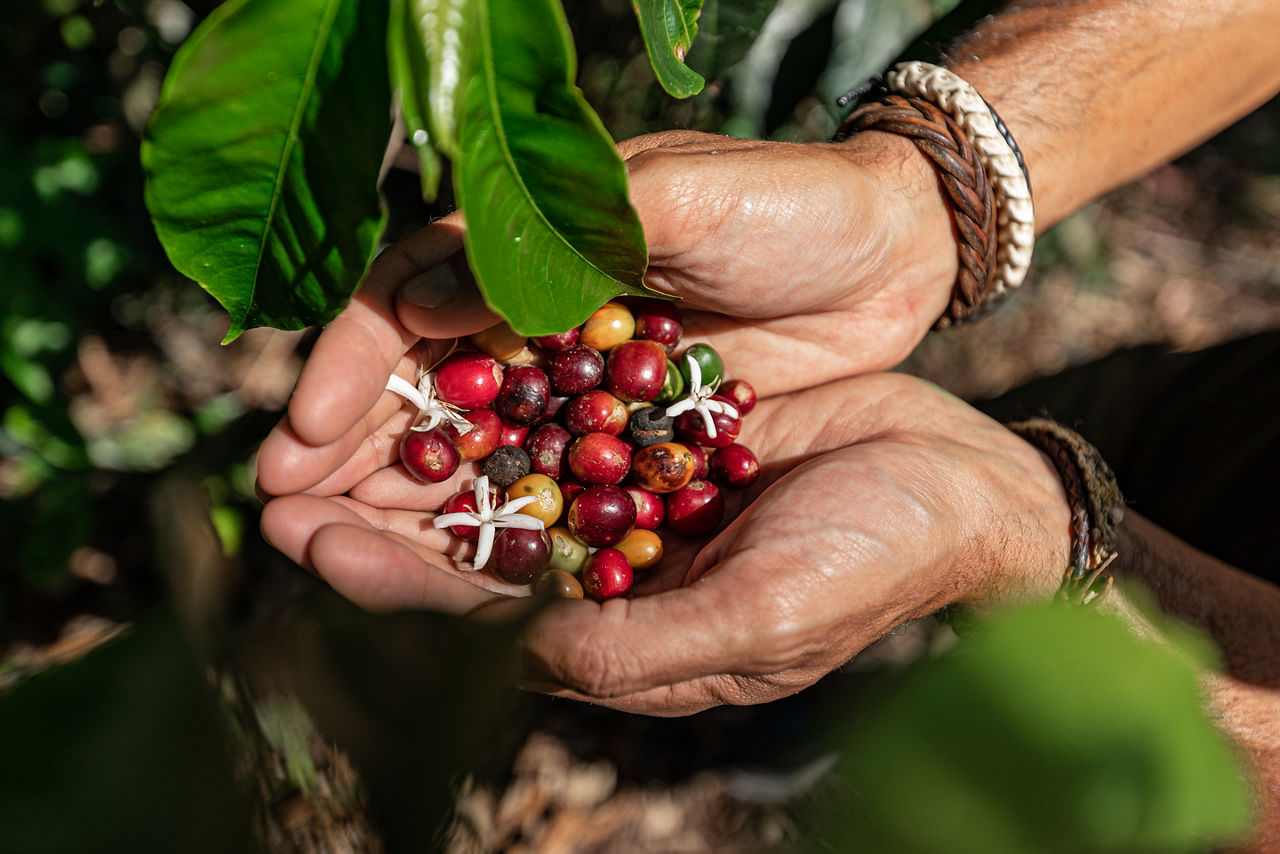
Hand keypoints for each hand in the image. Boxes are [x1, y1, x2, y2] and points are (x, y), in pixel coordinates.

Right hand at [255, 129, 957, 497]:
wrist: (897, 247)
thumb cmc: (789, 203)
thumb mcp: (674, 201)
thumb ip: (550, 244)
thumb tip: (420, 298)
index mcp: (525, 241)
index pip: (406, 302)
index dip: (348, 367)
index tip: (304, 434)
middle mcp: (536, 315)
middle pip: (423, 388)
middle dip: (353, 452)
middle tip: (287, 518)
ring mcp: (581, 381)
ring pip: (474, 446)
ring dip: (407, 500)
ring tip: (338, 555)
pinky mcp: (630, 432)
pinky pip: (547, 481)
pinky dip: (499, 519)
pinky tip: (454, 565)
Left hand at [261, 373, 1070, 713]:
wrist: (963, 484)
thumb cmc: (877, 561)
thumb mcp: (758, 617)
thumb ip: (635, 645)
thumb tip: (517, 651)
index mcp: (627, 630)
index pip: (485, 611)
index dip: (391, 580)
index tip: (303, 540)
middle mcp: (618, 567)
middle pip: (474, 542)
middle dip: (378, 515)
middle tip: (274, 482)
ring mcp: (639, 494)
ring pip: (506, 473)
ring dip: (420, 450)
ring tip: (328, 419)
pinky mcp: (663, 428)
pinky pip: (565, 410)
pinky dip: (498, 394)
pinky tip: (438, 363)